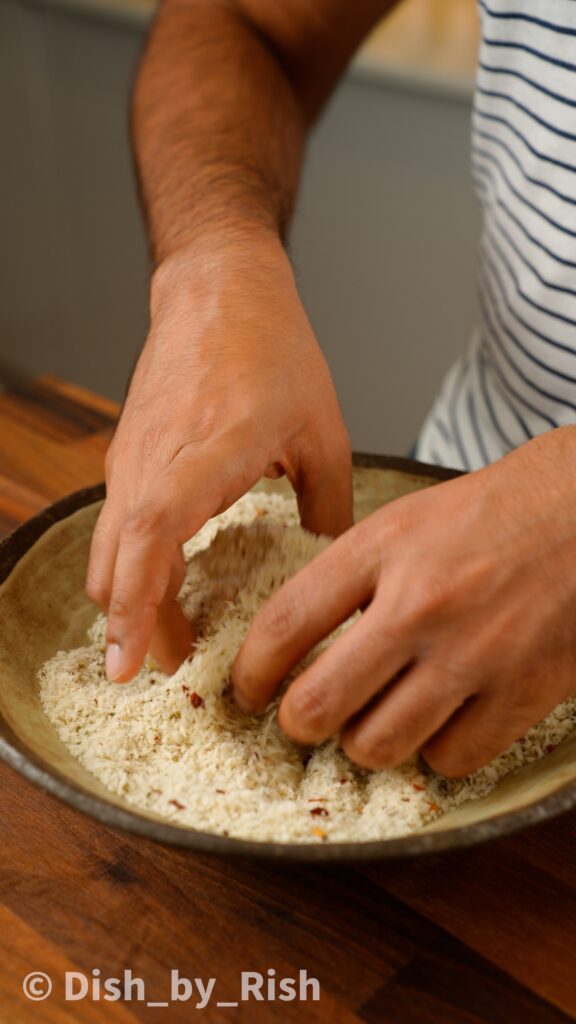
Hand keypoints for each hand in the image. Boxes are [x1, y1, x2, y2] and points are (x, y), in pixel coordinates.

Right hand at [86, 232, 351, 681]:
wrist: (218, 289)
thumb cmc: (275, 350)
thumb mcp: (324, 433)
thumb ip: (329, 510)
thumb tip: (330, 575)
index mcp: (211, 448)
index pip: (151, 533)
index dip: (136, 601)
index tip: (128, 660)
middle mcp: (157, 456)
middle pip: (117, 557)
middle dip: (131, 622)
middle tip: (163, 672)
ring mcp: (134, 455)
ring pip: (109, 546)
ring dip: (129, 598)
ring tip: (164, 642)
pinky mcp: (128, 454)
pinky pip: (116, 524)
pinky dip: (130, 565)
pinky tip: (163, 586)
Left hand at [232, 427, 575, 776]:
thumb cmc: (492, 512)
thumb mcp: (406, 519)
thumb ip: (351, 575)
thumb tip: (296, 641)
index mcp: (382, 549)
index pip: (284, 625)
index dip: (250, 673)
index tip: (246, 691)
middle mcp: (420, 603)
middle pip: (319, 704)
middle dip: (298, 723)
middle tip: (304, 718)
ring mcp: (473, 652)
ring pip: (378, 744)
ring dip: (364, 743)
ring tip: (372, 721)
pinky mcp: (523, 690)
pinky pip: (450, 758)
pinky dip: (435, 751)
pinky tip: (439, 722)